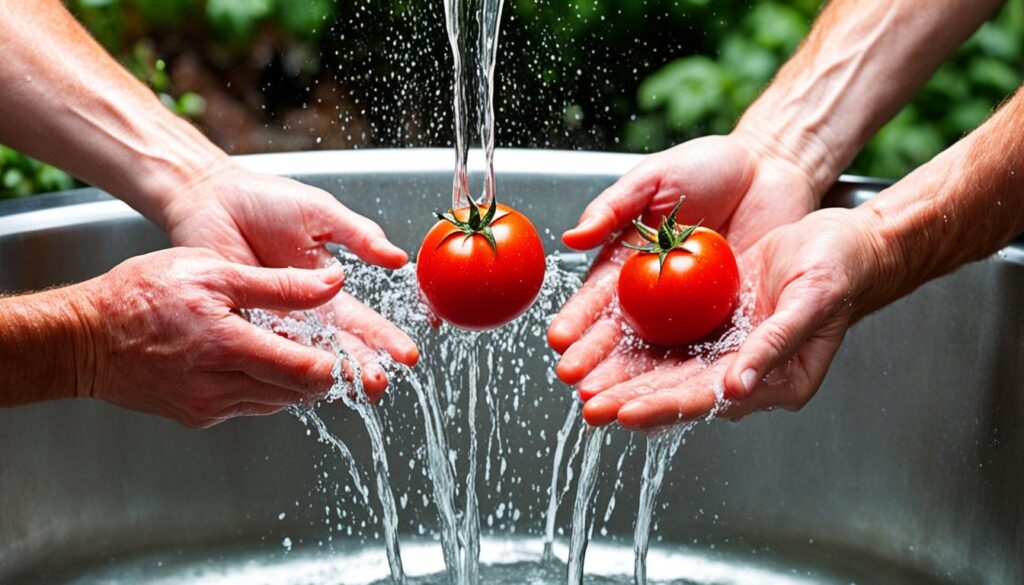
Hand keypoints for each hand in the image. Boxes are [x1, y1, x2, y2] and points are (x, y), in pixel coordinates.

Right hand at [75, 248, 347, 427]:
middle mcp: (220, 388)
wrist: (83, 336)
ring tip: (288, 347)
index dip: (335, 362)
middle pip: (297, 394)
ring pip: (275, 402)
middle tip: (327, 348)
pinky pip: (248, 406)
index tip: (345, 346)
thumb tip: (332, 285)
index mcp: (229, 348)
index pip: (306, 372)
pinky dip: (261, 387)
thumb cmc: (142, 295)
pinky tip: (254, 360)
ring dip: (290, 381)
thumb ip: (279, 284)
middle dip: (320, 374)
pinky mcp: (198, 417)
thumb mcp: (213, 271)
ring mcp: (208, 408)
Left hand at [161, 164, 418, 391]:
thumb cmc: (264, 201)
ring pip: (303, 354)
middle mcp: (302, 310)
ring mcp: (270, 319)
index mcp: (327, 284)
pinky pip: (261, 347)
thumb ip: (358, 237)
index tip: (406, 356)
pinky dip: (279, 361)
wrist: (209, 198)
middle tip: (378, 385)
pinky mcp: (238, 321)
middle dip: (362, 367)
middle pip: (338, 347)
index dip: (386, 338)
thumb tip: (398, 258)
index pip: (363, 320)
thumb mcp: (321, 213)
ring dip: (325, 373)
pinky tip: (296, 375)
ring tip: (345, 387)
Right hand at [549, 133, 818, 385]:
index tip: (560, 343)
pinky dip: (685, 376)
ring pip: (657, 355)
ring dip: (634, 383)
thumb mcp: (654, 178)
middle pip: (621, 338)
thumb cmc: (708, 165)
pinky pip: (703, 351)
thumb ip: (613, 206)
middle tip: (581, 390)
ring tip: (613, 404)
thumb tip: (572, 237)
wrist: (770, 167)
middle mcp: (652, 294)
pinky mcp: (726, 319)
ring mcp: (689, 311)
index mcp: (626, 262)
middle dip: (599, 366)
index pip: (595, 300)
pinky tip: (667, 397)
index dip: (577, 322)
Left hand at [578, 208, 885, 427]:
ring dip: (625, 377)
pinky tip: (607, 347)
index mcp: (773, 379)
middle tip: (587, 408)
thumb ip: (774, 345)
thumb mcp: (810, 301)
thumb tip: (737, 388)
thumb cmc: (841, 269)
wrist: (848, 240)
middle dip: (630, 400)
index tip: (623, 413)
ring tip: (584, 385)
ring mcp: (727, 344)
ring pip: (667, 366)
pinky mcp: (716, 319)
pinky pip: (671, 336)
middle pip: (677, 389)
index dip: (662, 407)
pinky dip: (638, 343)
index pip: (706, 398)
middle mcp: (744, 369)